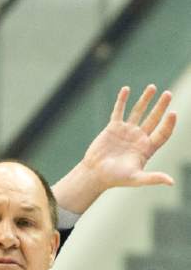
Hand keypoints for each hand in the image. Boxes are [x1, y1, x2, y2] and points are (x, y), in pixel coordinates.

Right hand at [53, 85, 176, 212]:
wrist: (95, 174)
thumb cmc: (116, 179)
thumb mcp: (137, 179)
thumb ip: (153, 178)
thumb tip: (172, 182)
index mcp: (147, 149)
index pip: (162, 133)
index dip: (169, 124)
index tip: (173, 113)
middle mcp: (138, 138)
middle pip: (154, 119)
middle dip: (161, 106)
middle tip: (168, 94)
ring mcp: (126, 131)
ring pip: (138, 111)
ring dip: (145, 99)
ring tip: (153, 87)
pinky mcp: (113, 128)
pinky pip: (118, 111)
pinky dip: (122, 100)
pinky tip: (126, 89)